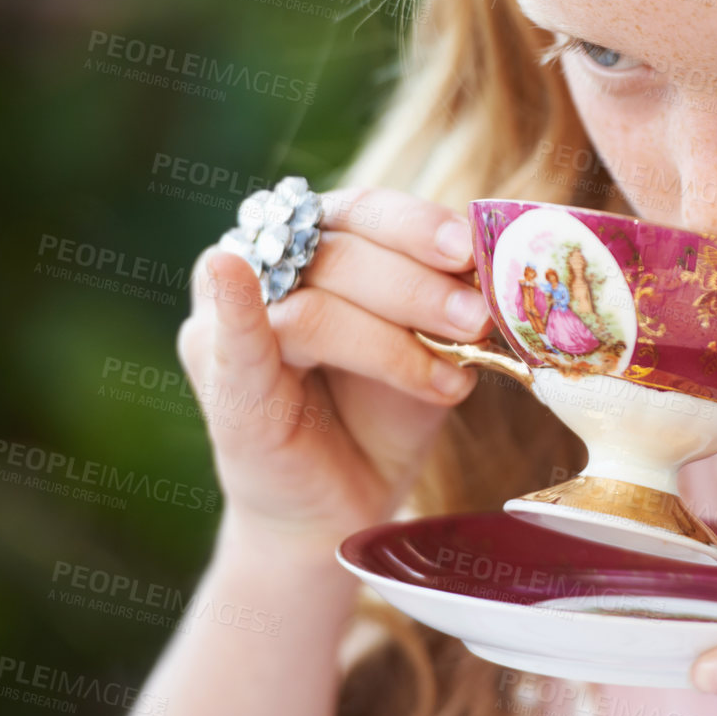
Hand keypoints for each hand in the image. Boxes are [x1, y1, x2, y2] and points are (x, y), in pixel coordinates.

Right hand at [176, 186, 493, 560]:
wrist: (342, 505)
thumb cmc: (384, 411)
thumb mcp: (430, 347)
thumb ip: (445, 303)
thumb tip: (494, 263)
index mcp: (314, 240)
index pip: (363, 210)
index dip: (418, 226)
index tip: (470, 254)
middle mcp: (262, 265)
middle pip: (341, 252)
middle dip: (418, 288)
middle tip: (477, 321)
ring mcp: (231, 320)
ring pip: (314, 305)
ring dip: (391, 342)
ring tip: (451, 377)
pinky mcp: (222, 381)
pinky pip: (231, 338)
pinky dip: (237, 308)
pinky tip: (233, 275)